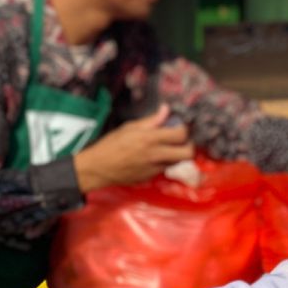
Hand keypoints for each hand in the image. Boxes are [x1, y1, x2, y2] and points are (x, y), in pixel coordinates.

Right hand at [74, 105, 192, 192]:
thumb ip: (151, 120)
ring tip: (167, 147)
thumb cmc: (111, 145)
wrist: (99, 168)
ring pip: (179, 161)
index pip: (181, 134)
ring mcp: (155, 168)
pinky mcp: (152, 177)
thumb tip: (166, 110)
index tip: (178, 126)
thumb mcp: (130, 127)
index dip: (183, 129)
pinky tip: (153, 157)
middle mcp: (156, 155)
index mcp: (150, 139)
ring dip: (177, 154)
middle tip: (180, 140)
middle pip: (188, 153)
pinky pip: (166, 168)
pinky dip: (164, 161)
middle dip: (188, 145)